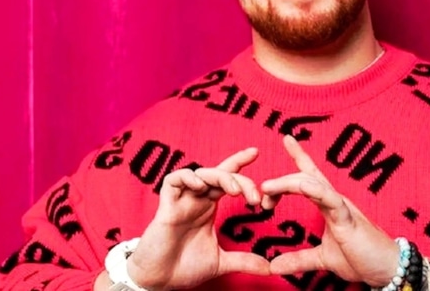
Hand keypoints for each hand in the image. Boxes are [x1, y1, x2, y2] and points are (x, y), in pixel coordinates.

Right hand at [127, 147, 269, 289]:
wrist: (160, 281)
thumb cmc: (184, 268)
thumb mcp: (220, 262)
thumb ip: (244, 260)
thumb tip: (270, 267)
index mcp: (208, 207)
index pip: (226, 178)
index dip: (238, 163)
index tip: (256, 152)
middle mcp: (196, 200)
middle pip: (219, 174)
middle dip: (239, 179)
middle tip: (254, 196)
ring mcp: (181, 201)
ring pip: (200, 174)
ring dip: (220, 177)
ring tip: (234, 190)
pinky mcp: (166, 207)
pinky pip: (173, 180)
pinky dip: (187, 178)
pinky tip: (200, 185)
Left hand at [260, 135, 399, 286]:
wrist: (388, 269)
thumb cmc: (362, 259)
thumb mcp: (322, 259)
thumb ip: (298, 259)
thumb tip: (274, 266)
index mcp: (328, 205)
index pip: (309, 177)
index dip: (299, 156)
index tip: (287, 138)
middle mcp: (333, 200)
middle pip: (303, 179)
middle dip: (279, 182)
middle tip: (260, 192)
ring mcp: (341, 206)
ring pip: (311, 184)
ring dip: (287, 183)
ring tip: (267, 187)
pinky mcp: (347, 218)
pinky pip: (329, 199)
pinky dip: (313, 190)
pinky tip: (300, 186)